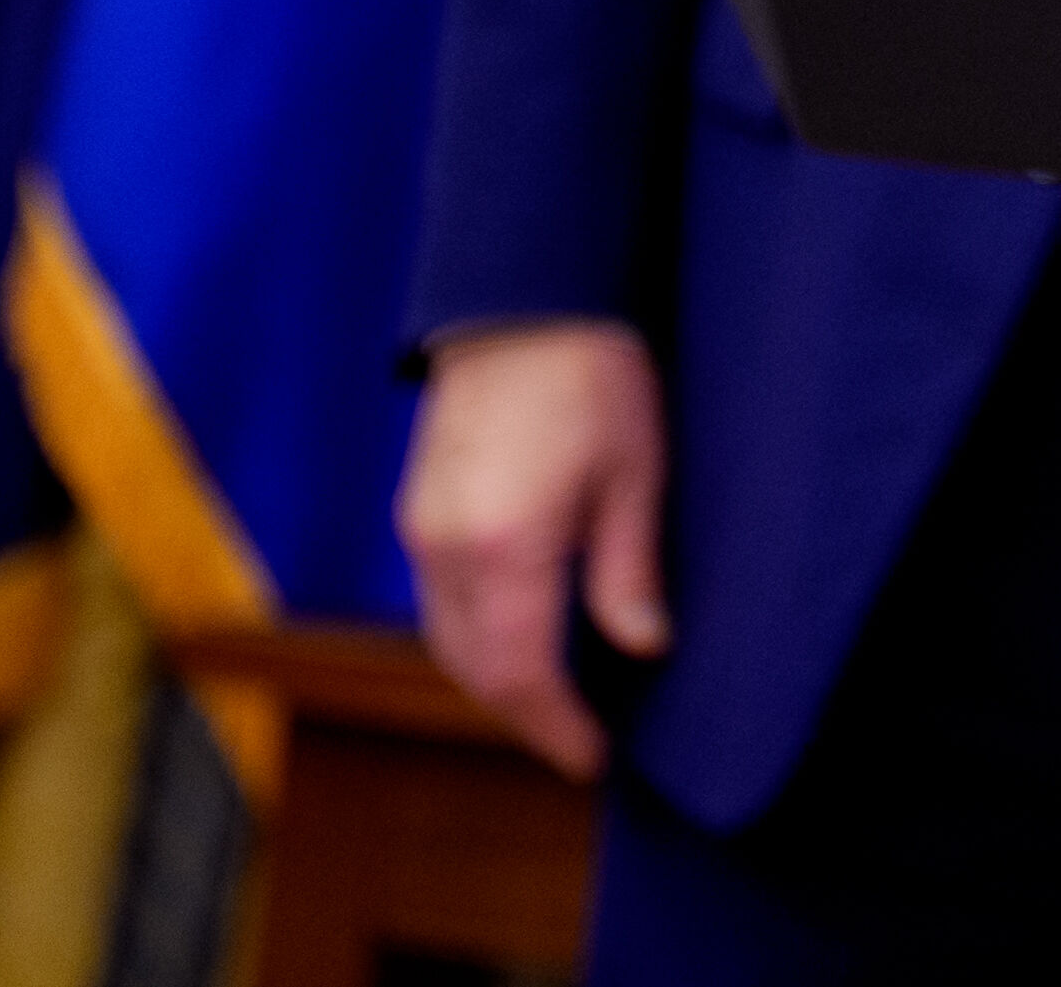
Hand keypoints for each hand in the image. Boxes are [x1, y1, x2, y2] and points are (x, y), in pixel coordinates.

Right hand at [398, 319, 671, 778]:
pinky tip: (516, 638)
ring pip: (448, 639)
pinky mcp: (417, 511)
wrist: (523, 301)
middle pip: (476, 668)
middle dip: (525, 714)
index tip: (591, 758)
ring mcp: (422, 531)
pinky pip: (438, 602)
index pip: (520, 673)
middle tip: (576, 741)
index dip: (555, 726)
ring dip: (495, 680)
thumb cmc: (592, 377)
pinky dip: (475, 637)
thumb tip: (643, 648)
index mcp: (505, 548)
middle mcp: (446, 550)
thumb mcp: (635, 473)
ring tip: (553, 703)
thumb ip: (628, 570)